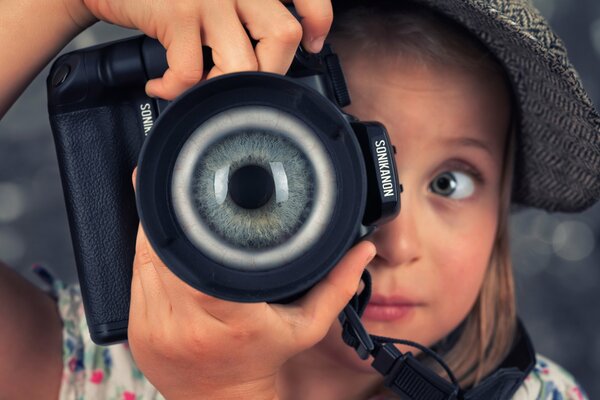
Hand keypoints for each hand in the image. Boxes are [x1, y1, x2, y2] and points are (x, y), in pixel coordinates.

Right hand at [68, 0, 333, 99]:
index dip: (317, 20)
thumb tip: (271, 53)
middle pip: (282, 37)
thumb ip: (242, 10)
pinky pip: (192, 75)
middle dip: (267, 73)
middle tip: (243, 82)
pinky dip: (176, 91)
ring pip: (244, 64)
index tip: (313, 43)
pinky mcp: (178, 12)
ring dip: (222, 90)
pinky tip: (161, 85)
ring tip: (200, 88)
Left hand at [127, 170, 375, 399]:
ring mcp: (154, 327)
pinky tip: (161, 247)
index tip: (198, 196)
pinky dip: (146, 258)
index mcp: (227, 316)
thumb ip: (337, 284)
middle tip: (186, 196)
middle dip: (173, 219)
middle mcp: (183, 321)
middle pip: (162, 249)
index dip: (190, 218)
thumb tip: (361, 248)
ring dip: (157, 235)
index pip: (195, 252)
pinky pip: (133, 279)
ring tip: (174, 215)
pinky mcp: (137, 331)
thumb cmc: (266, 359)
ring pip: (142, 260)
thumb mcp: (308, 325)